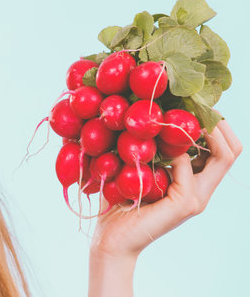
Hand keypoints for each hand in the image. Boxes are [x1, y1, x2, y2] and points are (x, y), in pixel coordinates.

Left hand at [90, 119, 241, 258]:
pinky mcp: (185, 204)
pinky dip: (173, 151)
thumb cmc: (118, 202)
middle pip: (232, 150)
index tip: (193, 104)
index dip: (215, 125)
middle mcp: (201, 190)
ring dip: (200, 130)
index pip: (222, 149)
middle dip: (219, 123)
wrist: (111, 238)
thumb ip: (151, 150)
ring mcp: (196, 198)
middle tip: (197, 104)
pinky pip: (186, 166)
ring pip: (222, 156)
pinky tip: (152, 148)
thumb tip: (151, 117)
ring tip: (179, 116)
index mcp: (192, 182)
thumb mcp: (138, 169)